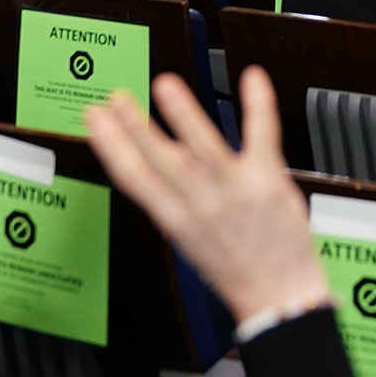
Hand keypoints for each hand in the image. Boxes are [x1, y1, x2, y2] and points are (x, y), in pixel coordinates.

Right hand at [86, 67, 331, 324]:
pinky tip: (253, 79)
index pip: (134, 178)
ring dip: (183, 114)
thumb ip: (179, 193)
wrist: (281, 297)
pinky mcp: (269, 182)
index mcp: (177, 222)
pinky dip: (259, 105)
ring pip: (204, 147)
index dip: (110, 145)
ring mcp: (236, 192)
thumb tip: (166, 149)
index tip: (95, 119)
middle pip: (160, 160)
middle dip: (134, 126)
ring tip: (165, 85)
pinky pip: (261, 136)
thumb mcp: (193, 238)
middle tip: (117, 96)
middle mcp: (201, 206)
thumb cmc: (238, 268)